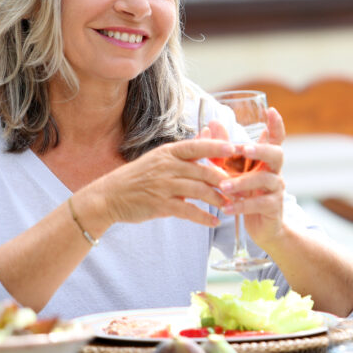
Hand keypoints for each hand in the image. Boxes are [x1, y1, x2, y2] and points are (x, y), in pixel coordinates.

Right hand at [90, 138, 235, 227]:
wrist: (109, 196)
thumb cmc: (139, 176)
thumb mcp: (161, 157)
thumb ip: (187, 149)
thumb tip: (208, 131)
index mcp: (169, 152)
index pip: (198, 146)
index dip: (218, 146)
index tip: (236, 149)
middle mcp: (168, 166)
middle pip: (204, 171)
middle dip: (226, 181)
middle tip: (242, 187)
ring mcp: (164, 185)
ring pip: (200, 191)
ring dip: (219, 199)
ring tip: (232, 205)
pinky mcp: (160, 204)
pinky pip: (188, 211)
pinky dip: (203, 217)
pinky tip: (214, 222)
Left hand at [216, 107, 286, 246]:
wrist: (261, 226)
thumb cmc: (245, 193)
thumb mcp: (233, 170)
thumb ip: (223, 149)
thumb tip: (212, 123)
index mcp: (265, 159)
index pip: (276, 138)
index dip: (276, 124)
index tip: (271, 110)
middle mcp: (274, 171)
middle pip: (276, 154)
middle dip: (260, 149)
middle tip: (243, 149)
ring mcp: (277, 189)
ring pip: (265, 179)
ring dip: (243, 182)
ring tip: (224, 186)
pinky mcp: (274, 207)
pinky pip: (259, 204)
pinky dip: (241, 205)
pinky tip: (226, 208)